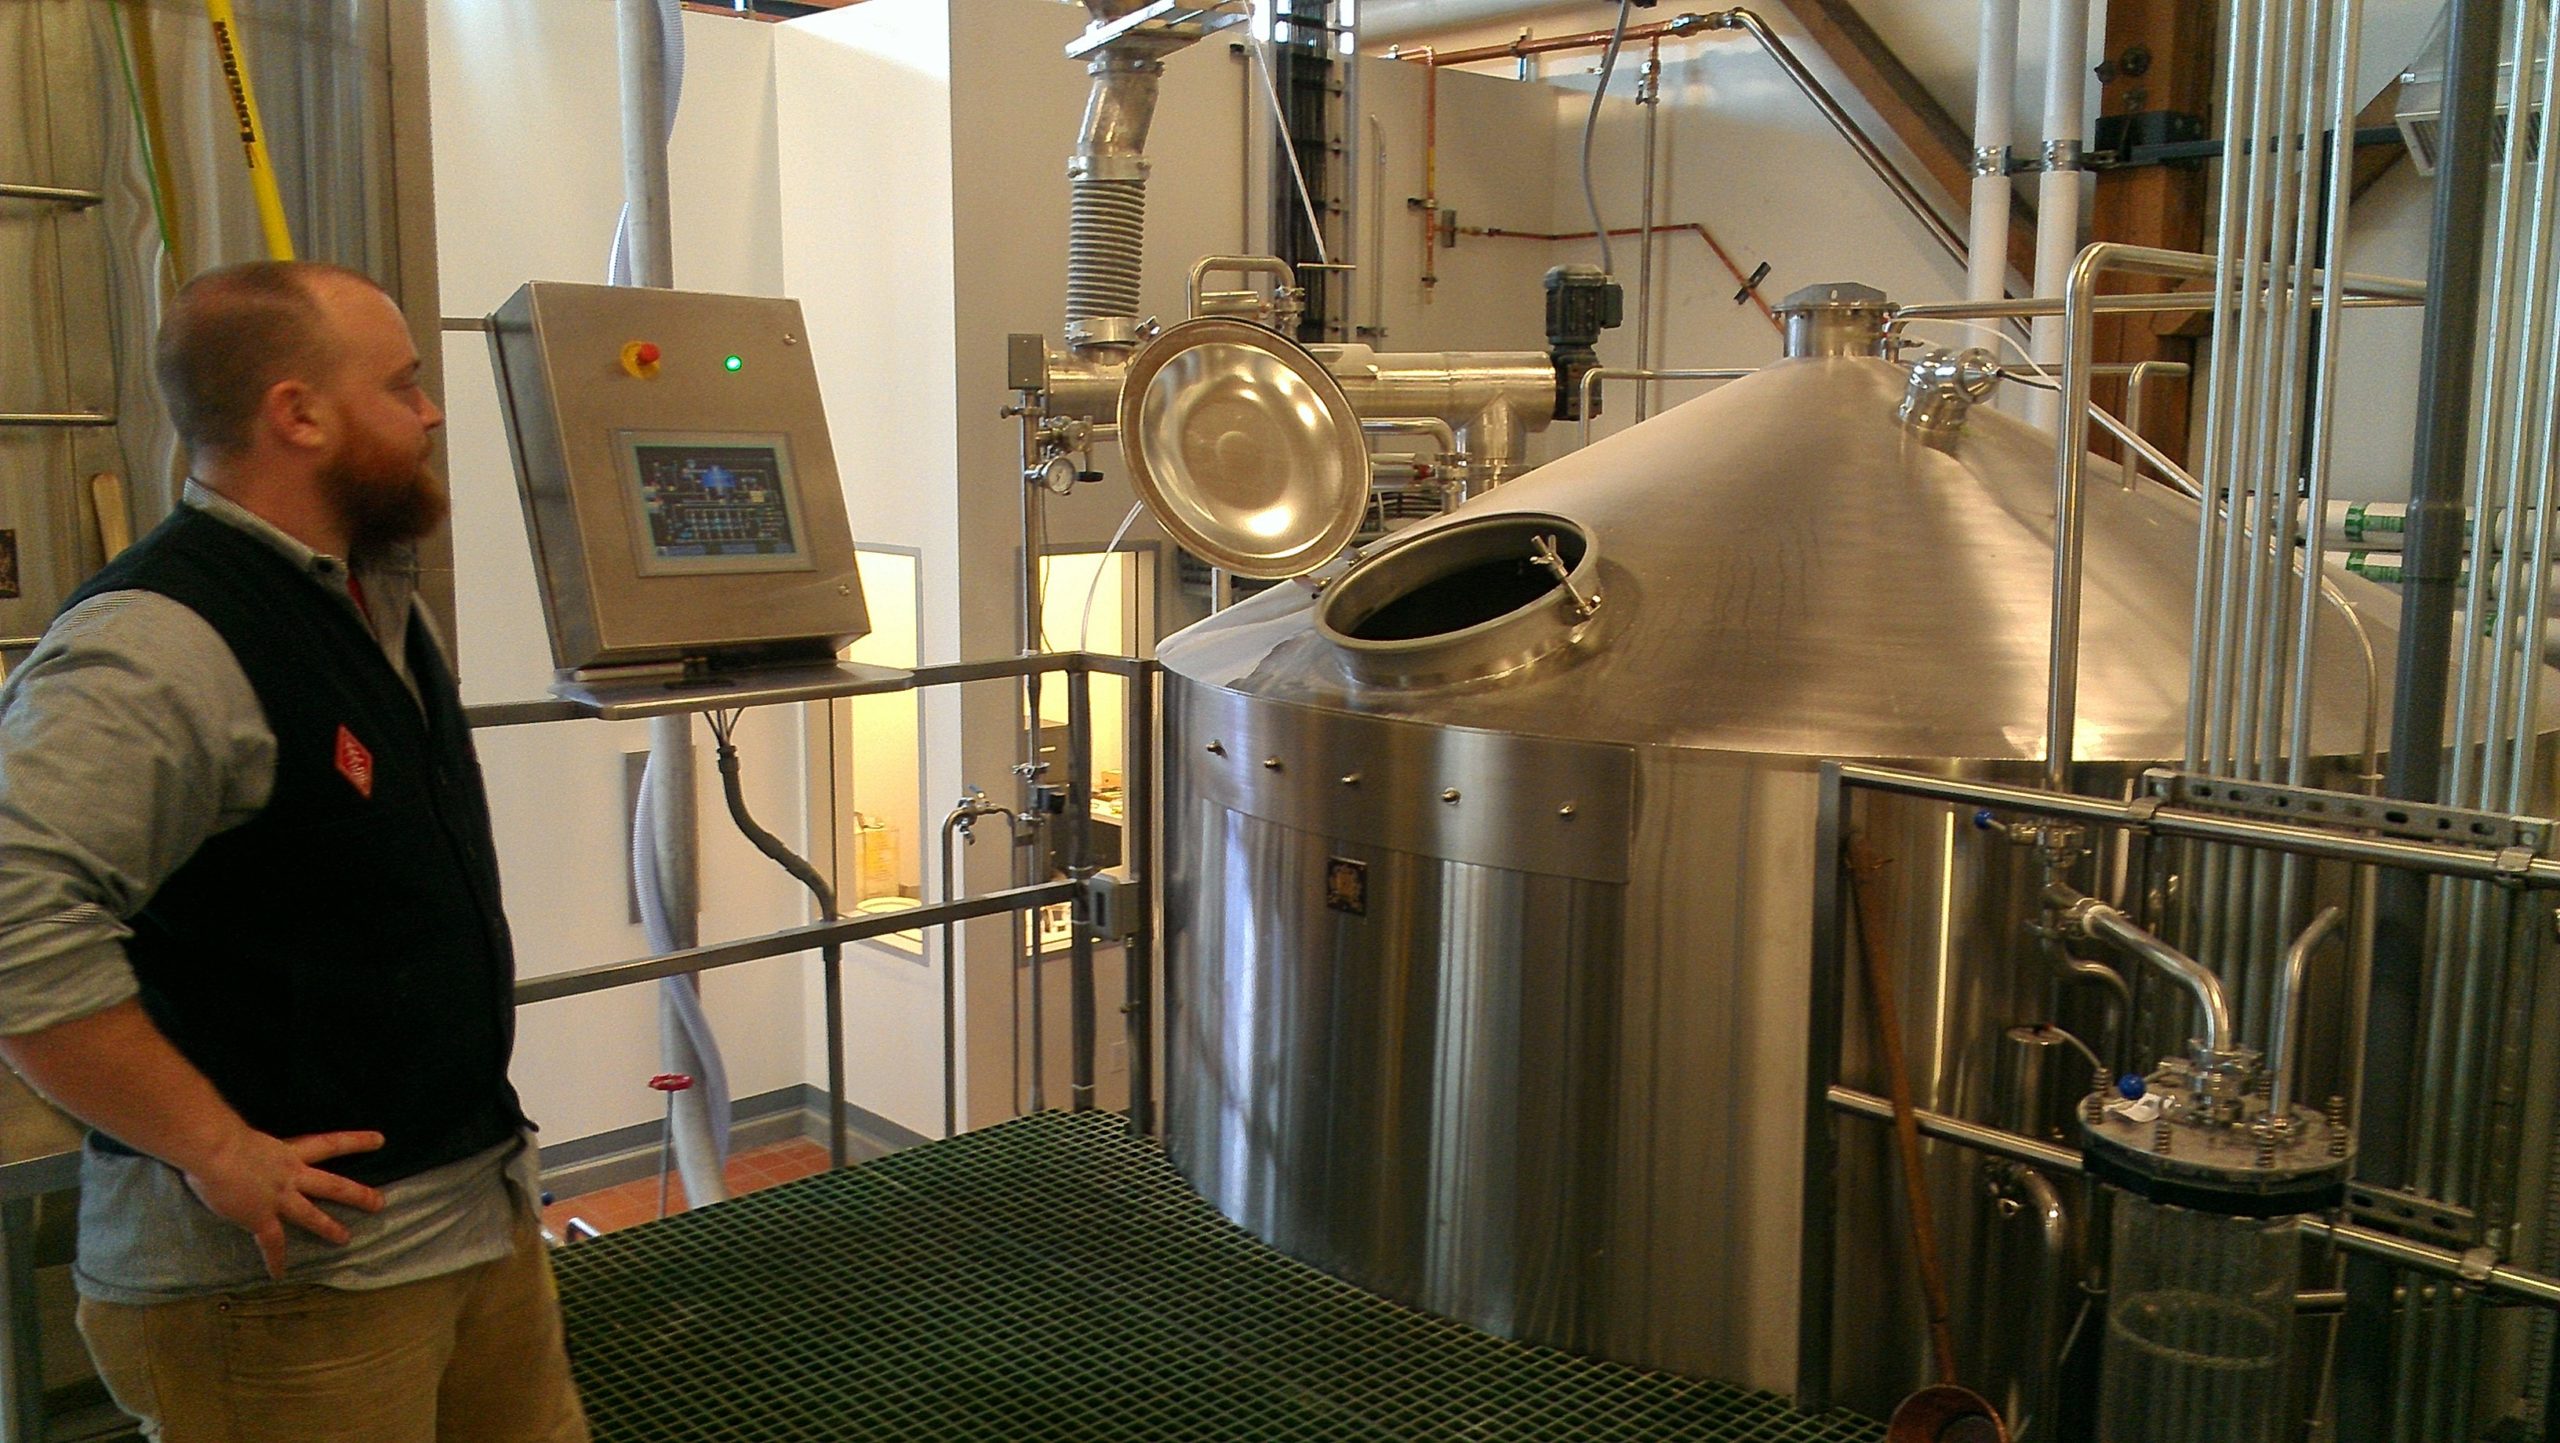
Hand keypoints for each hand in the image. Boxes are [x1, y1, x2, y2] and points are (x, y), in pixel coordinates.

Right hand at [181, 1129, 386, 1279]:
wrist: (215, 1151)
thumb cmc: (220, 1136)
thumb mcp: (245, 1134)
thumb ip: (251, 1144)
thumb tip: (234, 1142)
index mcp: (289, 1151)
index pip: (331, 1143)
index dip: (357, 1142)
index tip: (381, 1140)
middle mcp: (290, 1175)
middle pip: (333, 1185)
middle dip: (358, 1195)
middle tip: (381, 1203)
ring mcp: (278, 1198)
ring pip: (311, 1215)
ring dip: (329, 1227)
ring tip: (346, 1238)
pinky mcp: (260, 1218)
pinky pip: (272, 1244)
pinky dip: (275, 1260)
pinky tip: (278, 1275)